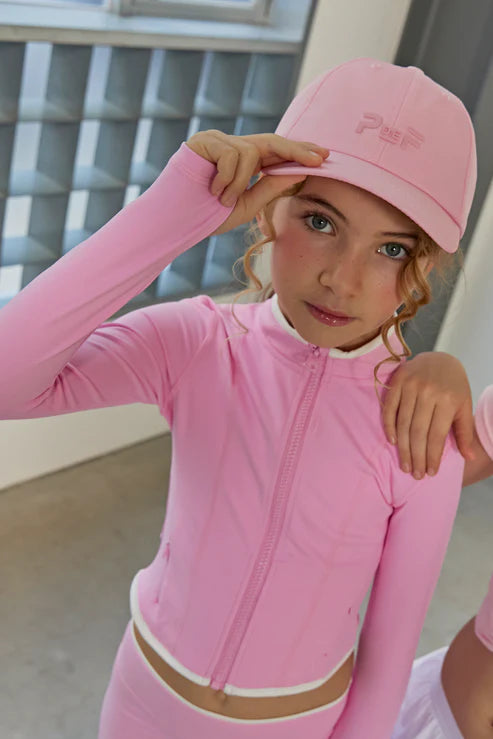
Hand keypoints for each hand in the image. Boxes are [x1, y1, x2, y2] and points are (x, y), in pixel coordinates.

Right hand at [186, 130, 329, 234]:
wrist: (175, 221)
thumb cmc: (206, 215)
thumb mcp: (245, 204)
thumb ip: (269, 187)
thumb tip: (298, 173)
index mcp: (243, 162)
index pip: (276, 151)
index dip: (299, 151)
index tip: (324, 156)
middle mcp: (231, 146)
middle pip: (272, 141)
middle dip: (297, 150)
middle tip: (319, 158)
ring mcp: (217, 140)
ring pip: (251, 152)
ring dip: (241, 182)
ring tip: (222, 198)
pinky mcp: (203, 141)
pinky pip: (232, 154)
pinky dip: (228, 177)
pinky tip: (213, 190)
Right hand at [382, 352, 474, 478]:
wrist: (440, 358)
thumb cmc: (454, 386)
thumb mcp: (464, 406)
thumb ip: (465, 431)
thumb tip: (469, 457)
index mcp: (447, 400)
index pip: (437, 435)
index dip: (433, 456)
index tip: (430, 472)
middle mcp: (428, 392)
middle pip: (418, 432)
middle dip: (416, 456)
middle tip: (415, 474)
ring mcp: (411, 386)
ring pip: (403, 423)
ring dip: (402, 447)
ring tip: (405, 464)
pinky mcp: (397, 381)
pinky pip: (390, 408)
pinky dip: (389, 425)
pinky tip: (392, 441)